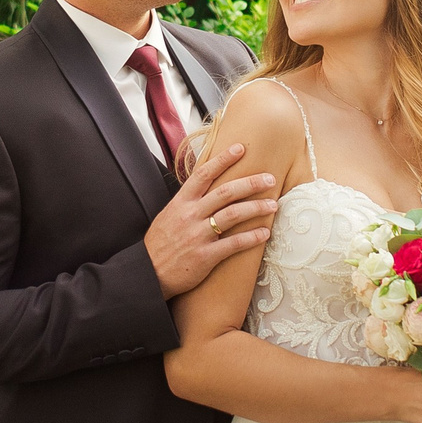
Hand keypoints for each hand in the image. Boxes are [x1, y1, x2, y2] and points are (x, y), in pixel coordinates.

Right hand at [146, 142, 277, 297]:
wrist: (148, 274)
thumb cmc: (160, 245)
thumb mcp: (169, 215)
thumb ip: (188, 201)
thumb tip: (207, 186)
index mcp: (181, 203)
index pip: (204, 174)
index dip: (223, 159)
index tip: (241, 148)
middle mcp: (190, 215)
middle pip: (226, 192)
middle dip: (251, 183)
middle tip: (270, 179)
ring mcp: (198, 235)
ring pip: (233, 215)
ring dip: (257, 208)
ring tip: (273, 204)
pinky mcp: (205, 256)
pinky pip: (234, 243)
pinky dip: (252, 237)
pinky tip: (265, 233)